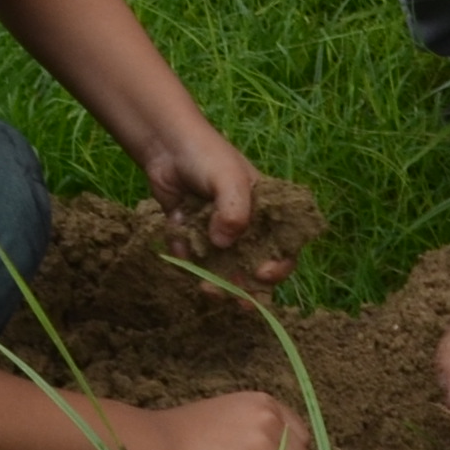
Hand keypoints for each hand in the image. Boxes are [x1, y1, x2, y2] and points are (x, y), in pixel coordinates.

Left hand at [145, 125, 278, 280]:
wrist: (165, 146)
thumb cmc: (206, 156)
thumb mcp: (228, 178)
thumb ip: (234, 210)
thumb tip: (224, 244)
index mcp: (267, 212)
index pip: (284, 247)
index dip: (278, 267)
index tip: (261, 275)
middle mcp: (247, 227)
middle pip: (253, 267)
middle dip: (245, 287)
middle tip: (235, 302)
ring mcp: (219, 233)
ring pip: (222, 269)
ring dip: (215, 281)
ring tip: (204, 289)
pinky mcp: (194, 236)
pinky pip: (193, 258)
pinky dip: (185, 253)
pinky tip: (177, 233)